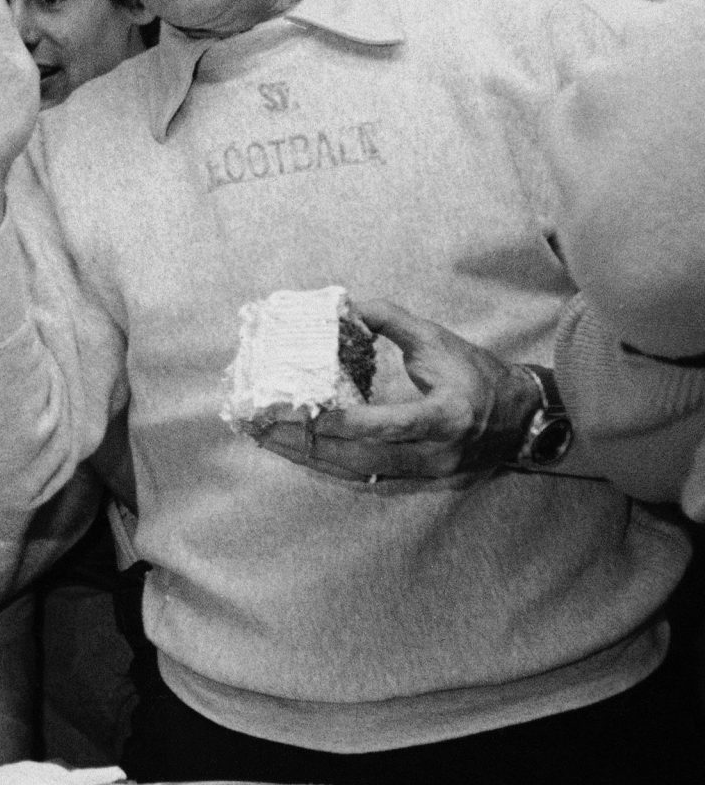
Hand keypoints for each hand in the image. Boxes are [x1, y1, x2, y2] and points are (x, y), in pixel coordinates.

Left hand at [252, 297, 539, 479]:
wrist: (522, 420)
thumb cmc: (477, 374)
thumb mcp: (438, 340)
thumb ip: (391, 320)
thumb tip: (345, 302)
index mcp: (448, 416)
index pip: (393, 426)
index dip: (348, 423)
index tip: (306, 414)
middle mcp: (436, 453)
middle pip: (362, 457)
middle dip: (308, 443)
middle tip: (263, 426)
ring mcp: (426, 473)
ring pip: (357, 472)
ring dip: (309, 456)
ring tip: (267, 438)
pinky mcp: (417, 481)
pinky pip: (363, 476)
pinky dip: (327, 463)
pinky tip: (296, 450)